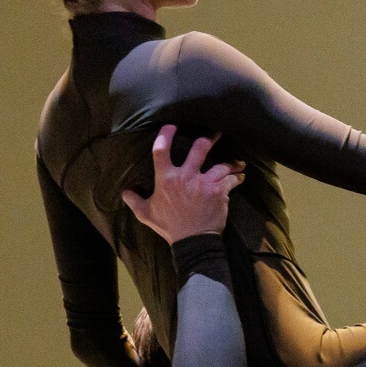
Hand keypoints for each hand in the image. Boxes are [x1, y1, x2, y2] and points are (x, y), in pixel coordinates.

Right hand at [121, 124, 245, 243]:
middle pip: (199, 148)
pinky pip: (231, 179)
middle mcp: (185, 177)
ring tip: (237, 163)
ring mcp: (204, 183)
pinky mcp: (219, 191)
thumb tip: (125, 192)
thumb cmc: (170, 227)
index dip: (165, 135)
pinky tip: (240, 176)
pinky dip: (237, 177)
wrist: (193, 241)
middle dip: (209, 138)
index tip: (171, 125)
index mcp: (165, 179)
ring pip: (221, 164)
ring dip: (231, 163)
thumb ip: (135, 201)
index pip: (161, 151)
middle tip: (217, 133)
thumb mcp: (147, 214)